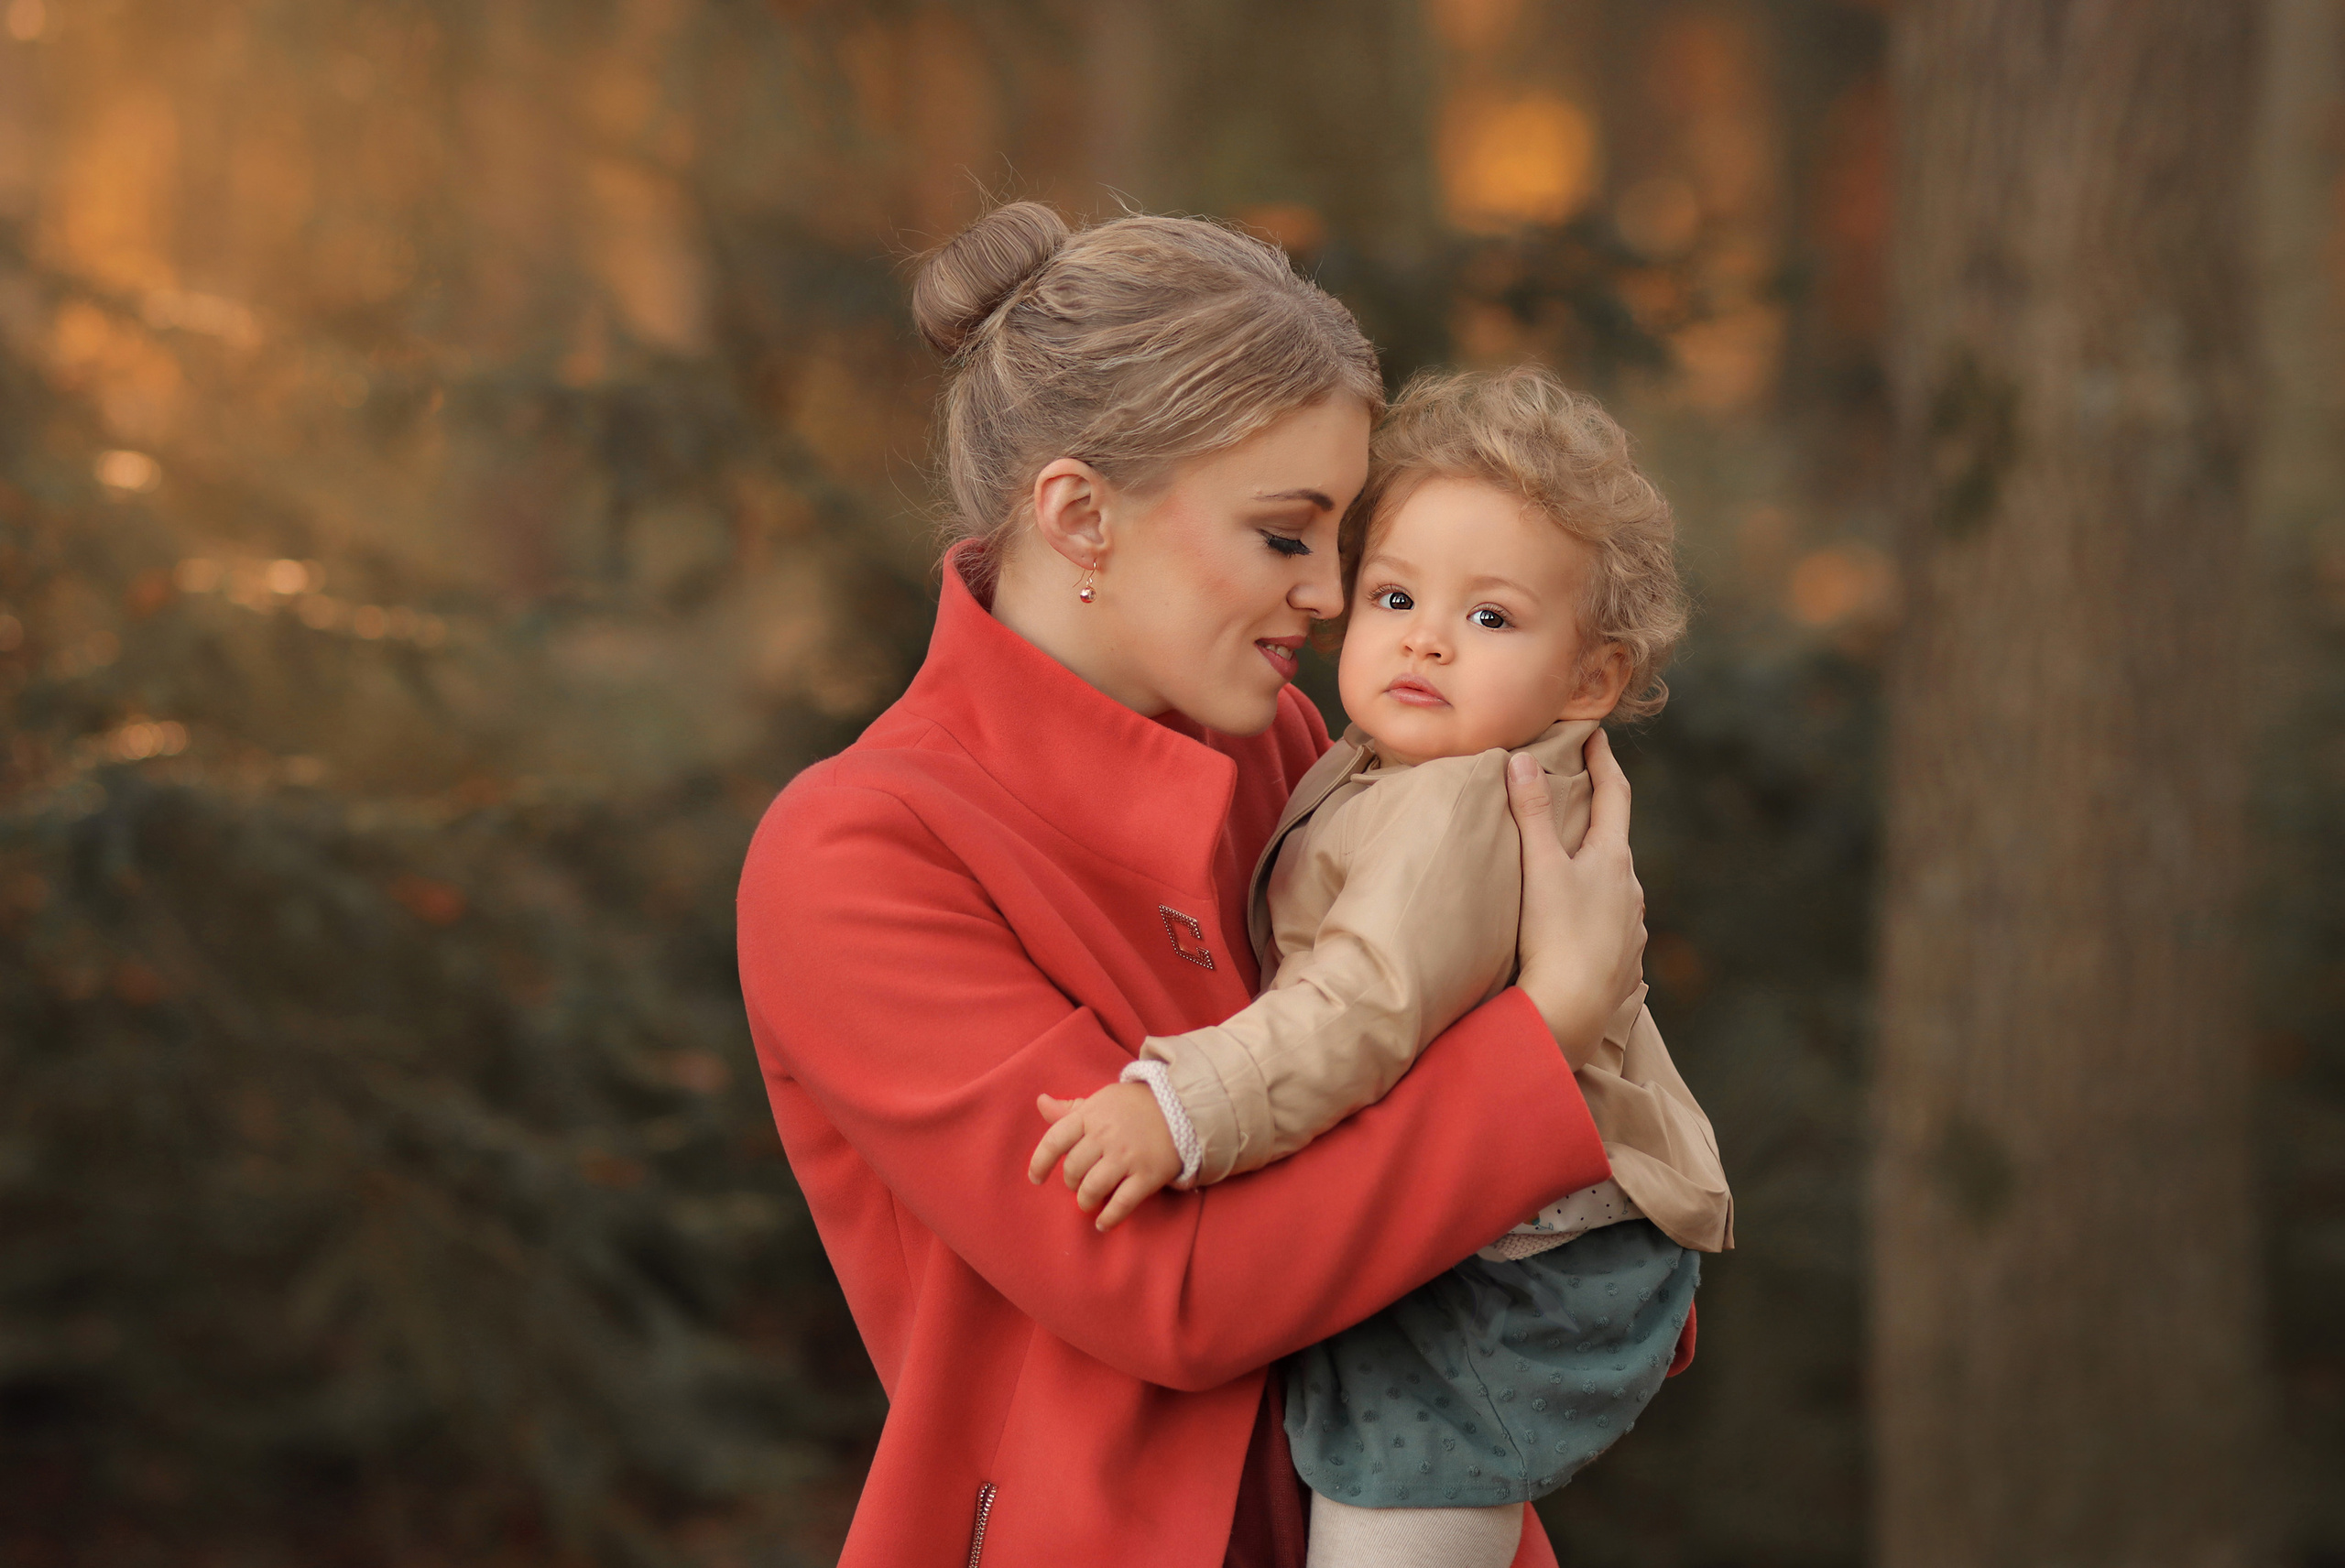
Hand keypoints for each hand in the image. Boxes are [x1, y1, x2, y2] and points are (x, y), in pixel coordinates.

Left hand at [1026, 1082, 1183, 1230]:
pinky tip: (1103, 1223)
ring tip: (1088, 1202)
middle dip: (1071, 1182)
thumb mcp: (1101, 1100)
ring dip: (1085, 1201)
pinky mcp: (1148, 1174)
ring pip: (1093, 1188)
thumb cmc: (1133, 1106)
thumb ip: (1069, 1108)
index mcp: (1090, 1115)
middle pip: (1073, 1169)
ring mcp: (1127, 1156)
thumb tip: (1041, 1103)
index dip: (1040, 1162)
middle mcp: (1106, 1135)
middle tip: (1078, 1184)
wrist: (1182, 1107)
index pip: (1054, 1140)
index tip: (1036, 1179)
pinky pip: (1122, 1203)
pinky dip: (1110, 1218)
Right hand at [1509, 729, 1645, 1065]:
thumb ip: (1531, 813)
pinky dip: (1594, 911)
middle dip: (1596, 819)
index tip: (1595, 737)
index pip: (1615, 795)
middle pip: (1615, 842)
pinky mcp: (1623, 960)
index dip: (1604, 762)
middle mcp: (1631, 890)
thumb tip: (1523, 760)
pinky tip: (1577, 923)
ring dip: (1595, 870)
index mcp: (1614, 859)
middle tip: (1576, 799)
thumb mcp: (1539, 868)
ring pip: (1614, 886)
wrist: (1572, 1011)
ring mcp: (1630, 927)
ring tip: (1569, 867)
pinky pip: (1610, 923)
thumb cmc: (1555, 936)